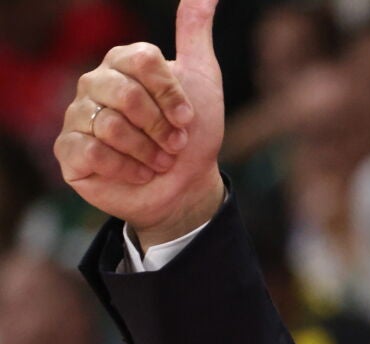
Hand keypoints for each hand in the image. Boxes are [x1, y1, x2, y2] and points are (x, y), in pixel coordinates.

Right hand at [54, 0, 224, 248]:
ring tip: (160, 161)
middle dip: (161, 128)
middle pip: (126, 95)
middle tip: (174, 144)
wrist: (184, 185)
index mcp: (122, 62)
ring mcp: (77, 115)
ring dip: (148, 151)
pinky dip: (127, 168)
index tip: (187, 117)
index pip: (142, 60)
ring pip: (110, 126)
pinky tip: (139, 173)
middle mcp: (94, 83)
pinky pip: (92, 152)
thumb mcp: (202, 79)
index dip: (171, 94)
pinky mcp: (68, 150)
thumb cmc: (191, 133)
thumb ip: (194, 34)